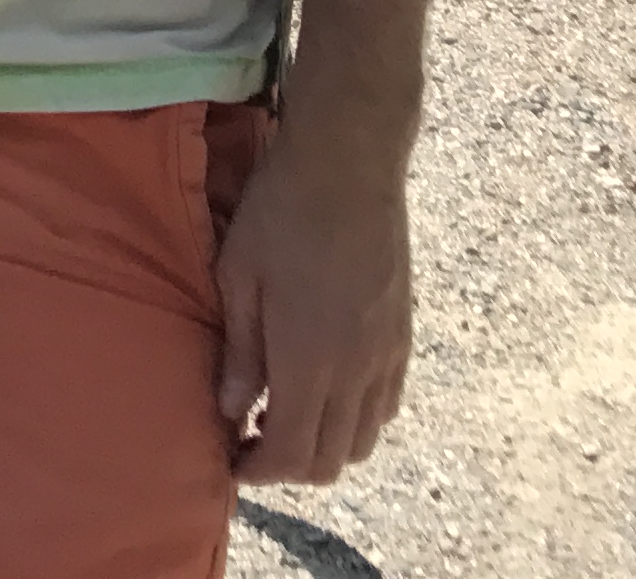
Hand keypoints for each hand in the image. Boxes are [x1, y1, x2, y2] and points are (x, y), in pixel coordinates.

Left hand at [212, 124, 412, 485]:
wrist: (350, 165)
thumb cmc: (281, 213)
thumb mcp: (239, 278)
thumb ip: (240, 352)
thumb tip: (232, 409)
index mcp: (311, 361)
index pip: (293, 453)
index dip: (261, 471)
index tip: (232, 460)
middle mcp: (358, 371)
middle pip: (332, 459)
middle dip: (290, 466)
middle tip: (252, 441)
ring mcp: (388, 355)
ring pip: (365, 439)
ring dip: (325, 444)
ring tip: (286, 415)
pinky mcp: (404, 335)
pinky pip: (387, 405)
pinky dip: (357, 418)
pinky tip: (326, 388)